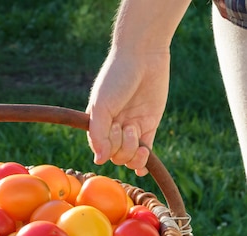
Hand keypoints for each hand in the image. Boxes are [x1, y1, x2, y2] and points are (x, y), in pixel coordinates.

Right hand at [86, 49, 170, 175]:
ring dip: (132, 149)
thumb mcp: (101, 106)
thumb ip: (98, 134)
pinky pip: (145, 153)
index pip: (100, 150)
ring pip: (129, 157)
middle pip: (115, 156)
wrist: (142, 56)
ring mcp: (131, 129)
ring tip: (135, 129)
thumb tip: (99, 160)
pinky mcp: (149, 127)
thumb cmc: (116, 78)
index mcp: (98, 125)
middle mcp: (113, 129)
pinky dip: (143, 163)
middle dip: (120, 146)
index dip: (107, 146)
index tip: (113, 126)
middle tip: (125, 125)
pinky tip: (143, 168)